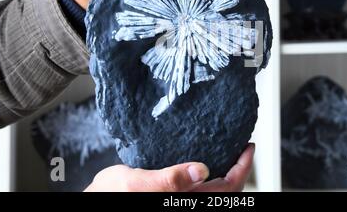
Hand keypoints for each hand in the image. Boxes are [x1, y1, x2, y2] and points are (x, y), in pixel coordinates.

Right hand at [84, 144, 254, 191]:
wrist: (97, 198)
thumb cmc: (111, 195)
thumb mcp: (137, 183)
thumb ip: (170, 179)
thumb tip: (201, 170)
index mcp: (183, 200)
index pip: (227, 188)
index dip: (242, 168)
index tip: (248, 148)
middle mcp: (185, 201)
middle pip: (225, 190)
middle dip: (238, 168)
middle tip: (242, 146)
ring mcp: (180, 199)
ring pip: (214, 188)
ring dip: (226, 171)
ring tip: (229, 149)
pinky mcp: (173, 194)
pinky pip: (199, 185)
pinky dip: (208, 172)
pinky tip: (205, 156)